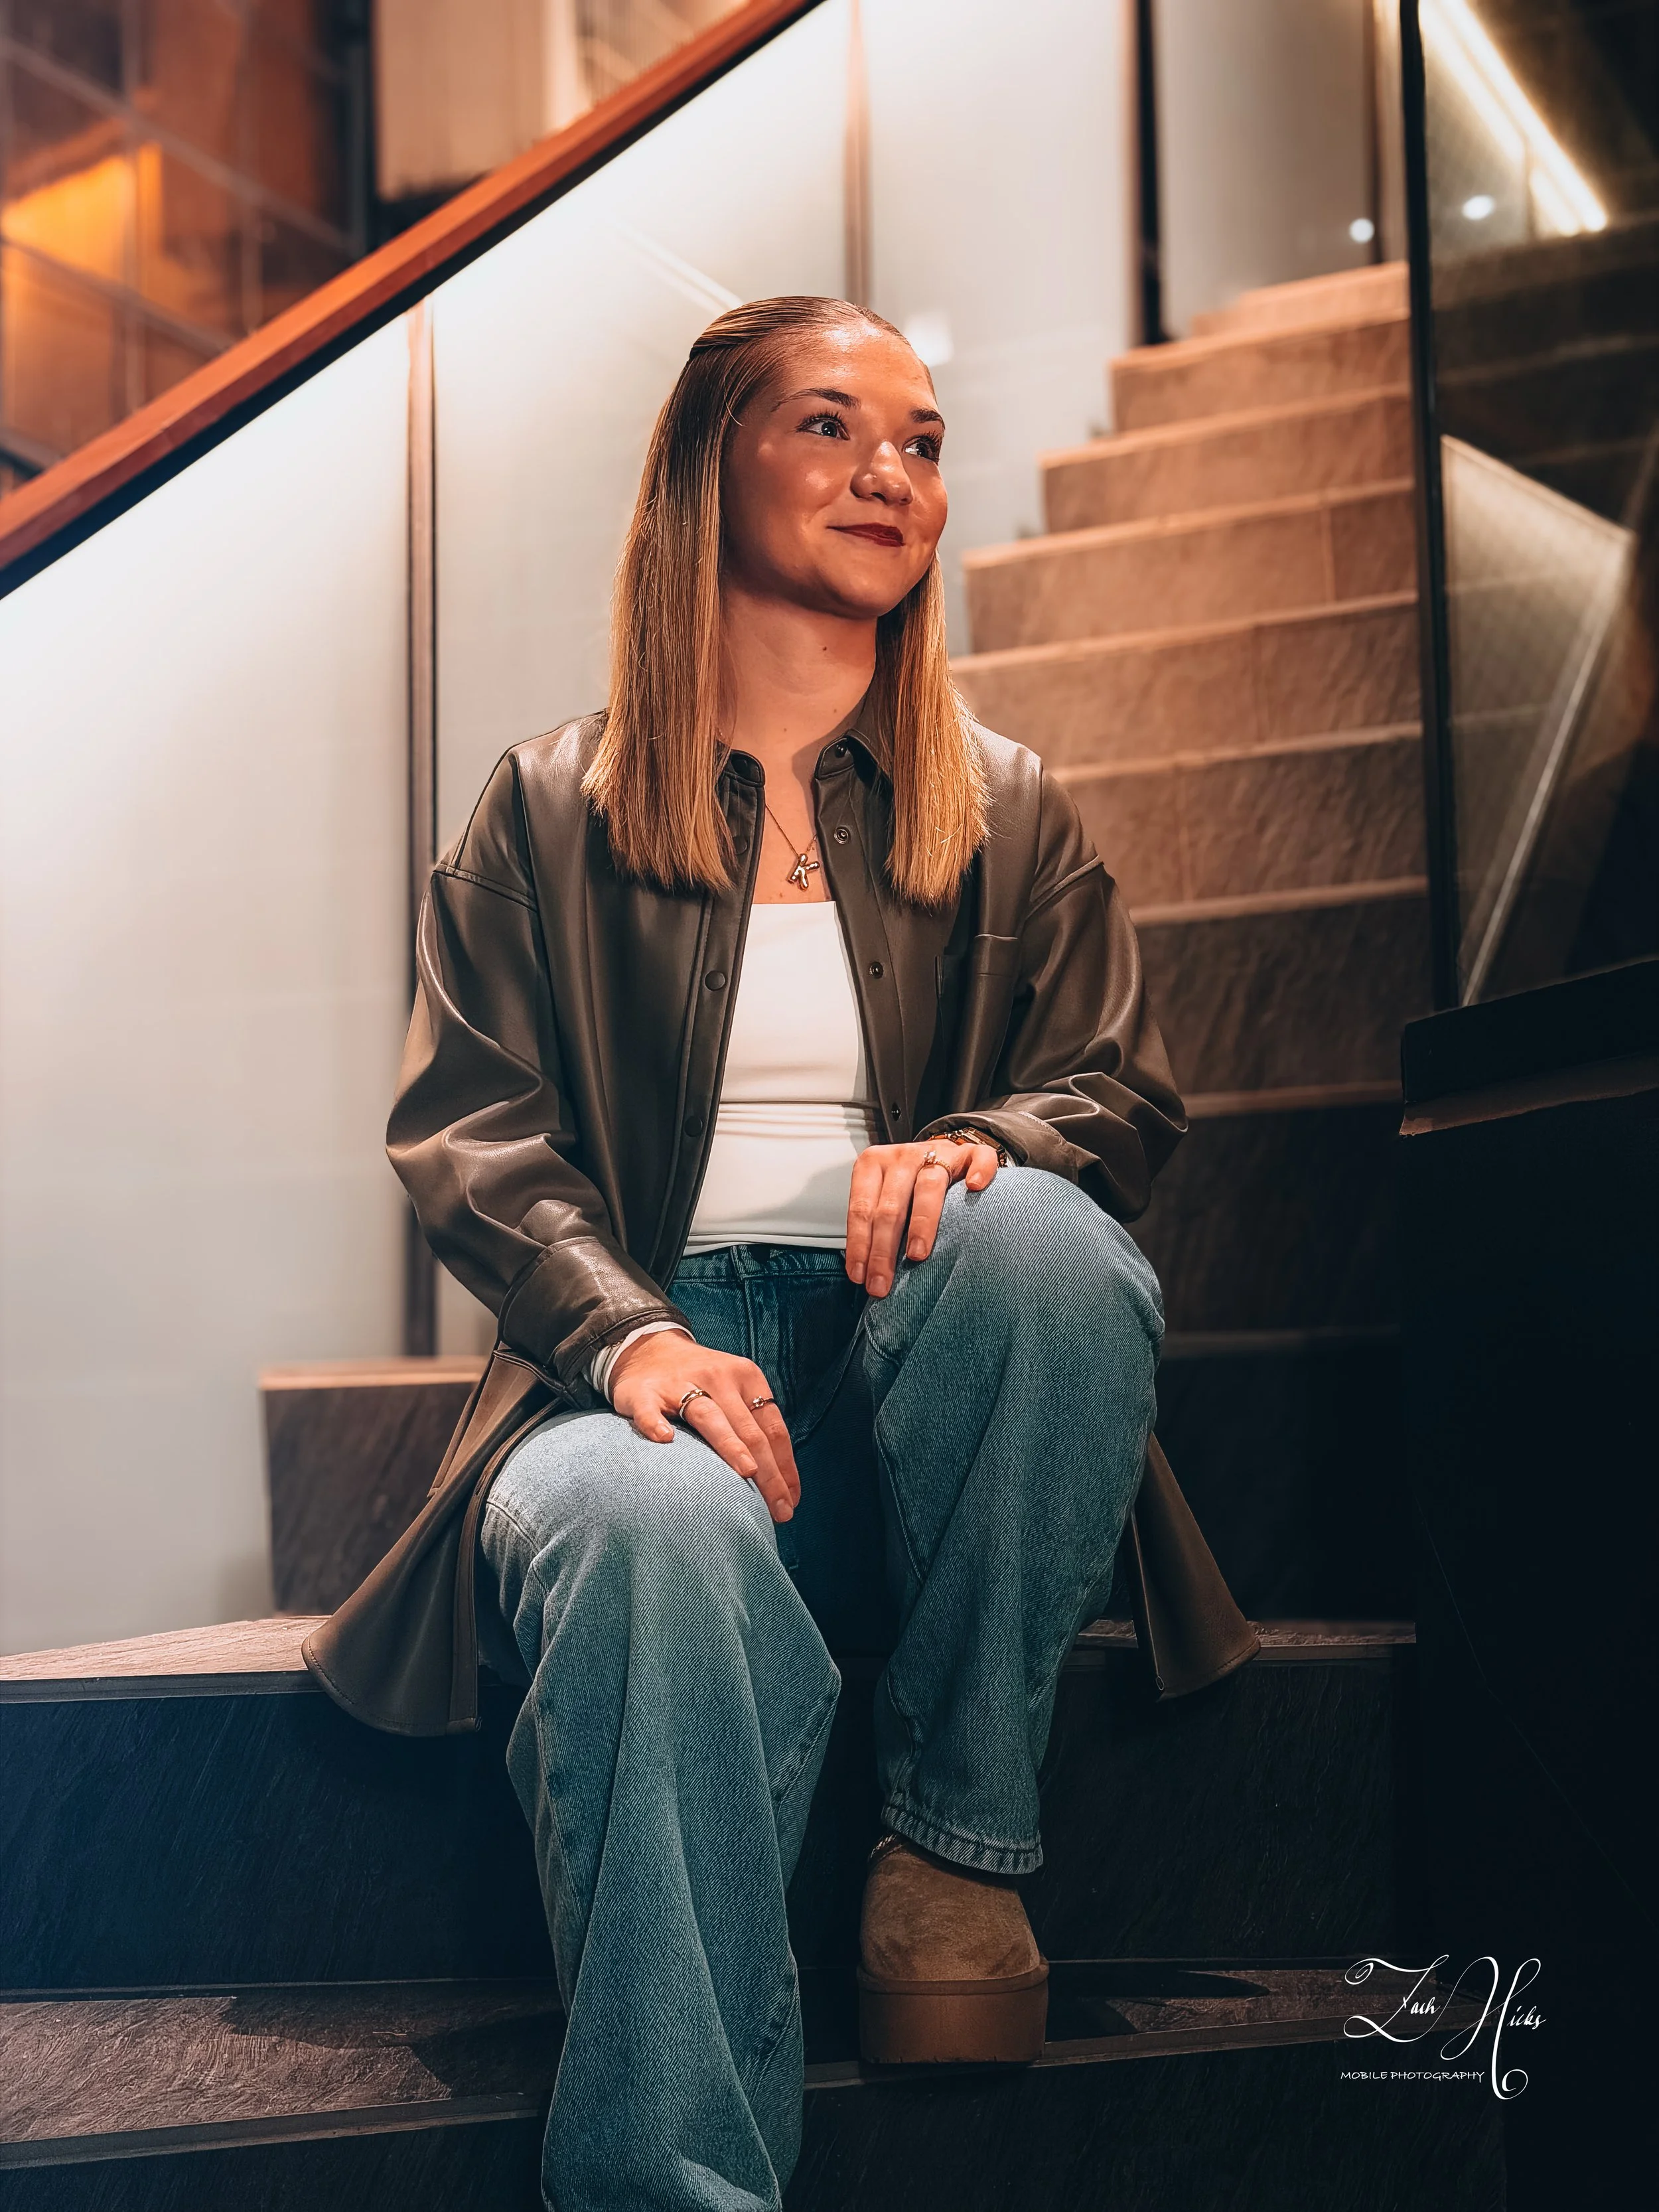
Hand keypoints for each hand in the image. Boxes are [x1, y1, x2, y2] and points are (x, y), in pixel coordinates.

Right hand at [610, 1332, 799, 1522]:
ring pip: (709, 1416)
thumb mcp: (734, 1393)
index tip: (791, 1501)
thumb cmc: (701, 1383)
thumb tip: (783, 1483)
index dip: (786, 1467)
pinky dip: (656, 1423)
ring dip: (730, 1445)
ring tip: (747, 1472)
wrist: (648, 1349)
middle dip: (768, 1474)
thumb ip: (754, 1428)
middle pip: (749, 1430)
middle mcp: (718, 1377)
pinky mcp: (643, 1392)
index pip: (773, 1428)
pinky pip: (649, 1409)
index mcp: (746, 1378)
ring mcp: (680, 1383)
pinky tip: (665, 1439)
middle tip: (780, 1511)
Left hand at [845, 1136, 1002, 1297]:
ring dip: (921, 1224)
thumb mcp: (882, 1197)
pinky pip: (978, 1158)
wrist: (940, 1156)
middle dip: (883, 1251)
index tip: (859, 1276)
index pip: (861, 1208)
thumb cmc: (909, 1185)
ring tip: (917, 1255)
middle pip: (891, 1206)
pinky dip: (978, 1171)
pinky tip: (974, 1188)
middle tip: (882, 1284)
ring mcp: (938, 1153)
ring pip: (928, 1187)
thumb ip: (872, 1224)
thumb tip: (862, 1272)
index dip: (859, 1244)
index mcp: (873, 1164)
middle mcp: (903, 1157)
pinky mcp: (970, 1153)